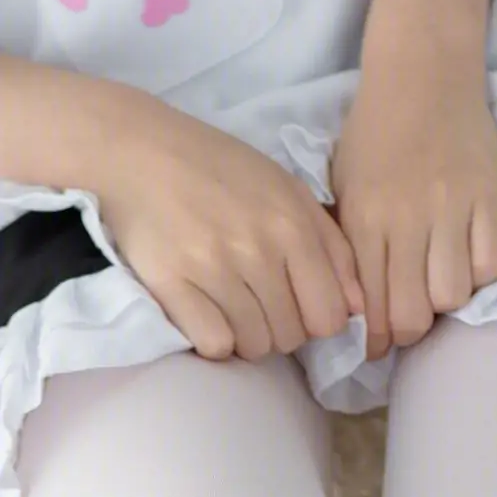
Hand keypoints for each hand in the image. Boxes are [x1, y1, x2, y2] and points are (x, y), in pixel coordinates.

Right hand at [87, 87, 365, 359]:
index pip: (330, 316)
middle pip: (291, 337)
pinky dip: (213, 338)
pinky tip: (205, 311)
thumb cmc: (217, 170)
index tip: (297, 304)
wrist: (138, 151)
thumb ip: (330, 246)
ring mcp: (214, 268)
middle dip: (280, 328)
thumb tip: (359, 309)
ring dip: (246, 335)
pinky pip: (214, 344)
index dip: (317, 319)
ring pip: (254, 345)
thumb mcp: (285, 190)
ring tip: (230, 304)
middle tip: (256, 301)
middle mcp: (258, 249)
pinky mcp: (172, 285)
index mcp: (292, 225)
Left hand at [328, 40, 496, 357]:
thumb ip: (349, 245)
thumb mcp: (343, 185)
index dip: (376, 338)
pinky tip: (467, 258)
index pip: (372, 304)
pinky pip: (491, 265)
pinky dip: (480, 272)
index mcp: (364, 218)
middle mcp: (407, 219)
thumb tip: (359, 310)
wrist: (424, 71)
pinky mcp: (492, 198)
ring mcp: (453, 208)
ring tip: (438, 283)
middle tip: (410, 322)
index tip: (378, 348)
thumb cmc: (375, 130)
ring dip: (445, 299)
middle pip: (413, 312)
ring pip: (454, 294)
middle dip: (409, 330)